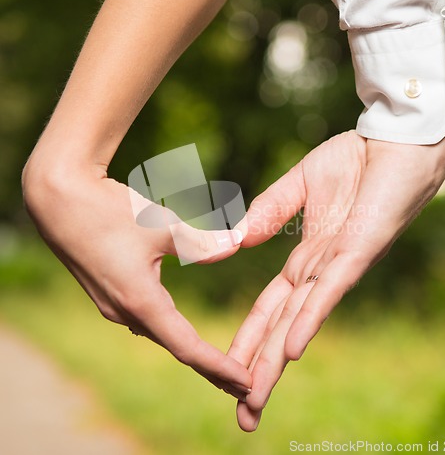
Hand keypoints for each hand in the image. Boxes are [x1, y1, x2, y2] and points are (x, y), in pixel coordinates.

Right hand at [22, 164, 251, 400]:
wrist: (59, 198)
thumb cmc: (110, 211)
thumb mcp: (162, 226)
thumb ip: (202, 242)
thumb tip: (237, 244)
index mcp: (140, 301)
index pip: (187, 347)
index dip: (219, 367)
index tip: (247, 384)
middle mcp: (124, 311)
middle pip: (175, 346)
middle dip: (210, 366)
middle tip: (243, 383)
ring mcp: (112, 304)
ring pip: (159, 332)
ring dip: (188, 348)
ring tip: (215, 362)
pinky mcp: (108, 292)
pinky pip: (145, 318)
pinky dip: (169, 328)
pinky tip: (178, 328)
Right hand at [228, 127, 444, 429]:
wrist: (393, 138)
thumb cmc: (353, 160)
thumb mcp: (298, 185)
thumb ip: (268, 211)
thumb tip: (237, 239)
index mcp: (307, 257)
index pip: (272, 307)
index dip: (250, 339)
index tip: (228, 370)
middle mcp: (321, 271)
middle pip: (283, 327)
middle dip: (260, 371)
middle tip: (242, 417)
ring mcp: (340, 264)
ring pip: (302, 320)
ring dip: (277, 361)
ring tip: (255, 400)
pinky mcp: (359, 249)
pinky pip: (330, 289)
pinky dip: (309, 319)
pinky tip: (291, 349)